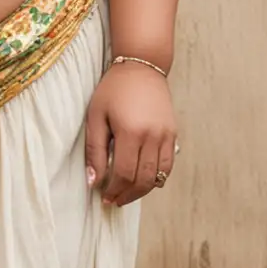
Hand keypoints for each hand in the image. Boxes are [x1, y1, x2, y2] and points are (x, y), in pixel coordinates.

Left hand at [85, 62, 177, 207]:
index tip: (104, 197)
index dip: (114, 190)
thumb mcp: (95, 117)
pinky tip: (143, 181)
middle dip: (127, 195)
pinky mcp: (173, 134)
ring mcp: (166, 136)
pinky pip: (168, 165)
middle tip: (114, 201)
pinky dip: (157, 178)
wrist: (141, 67)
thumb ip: (94, 151)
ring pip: (159, 177)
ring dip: (142, 191)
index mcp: (130, 132)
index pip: (124, 174)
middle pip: (143, 180)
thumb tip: (93, 181)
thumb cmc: (113, 91)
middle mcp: (152, 136)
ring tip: (127, 194)